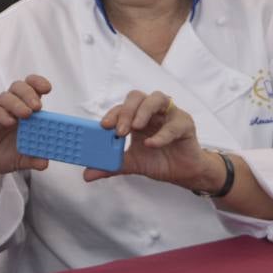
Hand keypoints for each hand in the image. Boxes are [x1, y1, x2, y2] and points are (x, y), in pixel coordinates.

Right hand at [0, 75, 53, 181]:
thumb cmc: (4, 155)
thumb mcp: (22, 160)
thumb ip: (33, 159)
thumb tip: (44, 162)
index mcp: (25, 112)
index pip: (32, 90)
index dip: (38, 84)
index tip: (47, 89)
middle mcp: (11, 109)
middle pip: (18, 87)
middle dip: (29, 93)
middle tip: (37, 107)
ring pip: (5, 97)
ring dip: (16, 103)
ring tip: (26, 115)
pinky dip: (1, 114)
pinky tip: (9, 122)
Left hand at [85, 90, 217, 189]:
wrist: (183, 172)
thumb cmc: (158, 160)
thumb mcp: (131, 163)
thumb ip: (111, 166)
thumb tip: (87, 175)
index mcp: (137, 116)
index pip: (122, 107)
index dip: (112, 113)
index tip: (104, 126)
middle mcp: (153, 111)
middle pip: (137, 97)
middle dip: (125, 111)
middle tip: (119, 130)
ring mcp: (170, 114)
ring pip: (157, 98)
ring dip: (143, 111)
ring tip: (135, 127)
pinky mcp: (185, 124)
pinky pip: (174, 124)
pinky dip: (161, 134)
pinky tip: (151, 144)